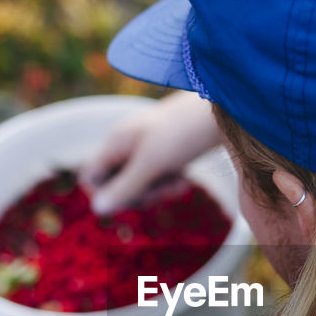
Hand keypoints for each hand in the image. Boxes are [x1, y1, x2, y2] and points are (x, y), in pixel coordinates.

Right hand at [81, 90, 220, 214]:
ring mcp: (147, 148)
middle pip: (116, 185)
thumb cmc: (184, 131)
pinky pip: (159, 177)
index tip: (131, 197)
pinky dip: (170, 181)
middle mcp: (127, 144)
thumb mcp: (152, 163)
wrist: (225, 106)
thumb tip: (97, 210)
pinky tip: (185, 178)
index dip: (105, 194)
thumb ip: (125, 186)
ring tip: (178, 180)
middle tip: (160, 189)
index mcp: (116, 142)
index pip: (90, 177)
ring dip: (158, 190)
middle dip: (137, 195)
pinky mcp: (167, 152)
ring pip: (140, 184)